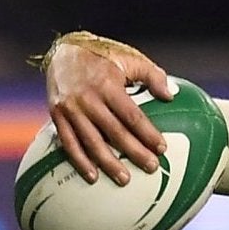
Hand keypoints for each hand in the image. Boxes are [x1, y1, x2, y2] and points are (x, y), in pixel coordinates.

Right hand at [43, 36, 173, 185]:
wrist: (63, 50)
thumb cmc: (103, 55)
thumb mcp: (130, 58)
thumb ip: (153, 75)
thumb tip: (171, 95)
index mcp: (108, 85)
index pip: (131, 116)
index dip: (147, 133)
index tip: (162, 148)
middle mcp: (88, 99)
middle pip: (114, 132)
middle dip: (134, 152)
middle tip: (151, 168)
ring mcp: (70, 109)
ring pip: (91, 142)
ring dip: (108, 163)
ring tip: (124, 179)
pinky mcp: (56, 116)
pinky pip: (69, 143)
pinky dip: (80, 161)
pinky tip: (92, 175)